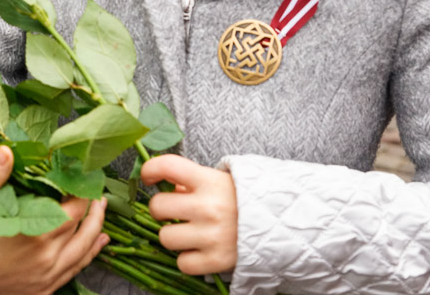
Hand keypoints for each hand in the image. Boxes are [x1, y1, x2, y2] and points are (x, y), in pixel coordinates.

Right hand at [0, 146, 108, 294]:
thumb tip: (7, 150)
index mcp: (37, 231)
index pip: (75, 207)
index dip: (84, 190)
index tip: (85, 176)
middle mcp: (49, 256)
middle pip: (86, 229)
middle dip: (95, 209)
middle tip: (97, 194)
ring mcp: (48, 276)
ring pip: (84, 252)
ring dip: (97, 232)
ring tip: (101, 215)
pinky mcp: (43, 290)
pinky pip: (75, 272)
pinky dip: (89, 256)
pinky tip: (95, 247)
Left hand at [141, 154, 237, 275]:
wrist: (281, 224)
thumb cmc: (242, 199)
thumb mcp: (219, 180)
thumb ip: (192, 181)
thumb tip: (166, 188)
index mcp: (209, 180)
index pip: (168, 166)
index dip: (150, 170)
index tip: (148, 177)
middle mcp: (208, 207)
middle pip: (158, 207)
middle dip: (162, 210)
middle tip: (174, 211)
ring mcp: (212, 235)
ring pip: (165, 237)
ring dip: (173, 236)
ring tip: (189, 232)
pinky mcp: (216, 260)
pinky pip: (182, 263)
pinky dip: (188, 259)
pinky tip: (199, 250)